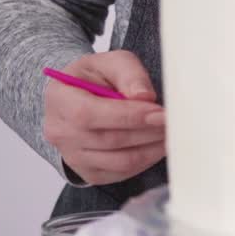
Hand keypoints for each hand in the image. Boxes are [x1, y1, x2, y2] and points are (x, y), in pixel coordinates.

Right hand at [43, 50, 166, 184]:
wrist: (79, 97)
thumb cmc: (95, 77)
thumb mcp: (111, 62)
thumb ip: (128, 74)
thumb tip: (144, 97)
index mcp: (60, 99)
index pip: (91, 114)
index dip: (130, 116)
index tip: (161, 113)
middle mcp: (60, 132)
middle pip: (110, 140)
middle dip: (148, 132)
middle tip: (174, 123)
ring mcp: (72, 156)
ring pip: (119, 161)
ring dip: (151, 149)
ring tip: (170, 134)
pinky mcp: (89, 172)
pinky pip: (122, 173)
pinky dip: (145, 161)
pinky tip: (158, 145)